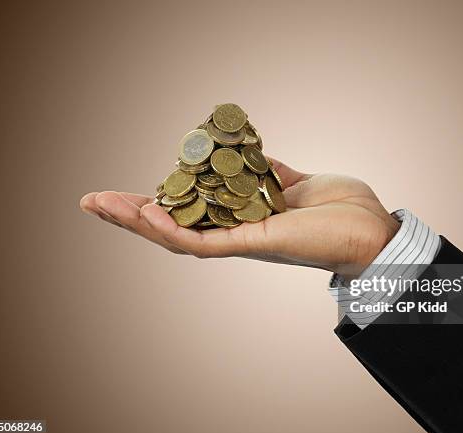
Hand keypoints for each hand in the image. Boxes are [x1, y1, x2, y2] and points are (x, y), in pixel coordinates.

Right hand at [79, 159, 400, 274]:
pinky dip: (174, 230)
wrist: (371, 229)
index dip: (155, 202)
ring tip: (104, 205)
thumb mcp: (294, 181)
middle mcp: (235, 234)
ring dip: (139, 222)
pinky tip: (149, 213)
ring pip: (178, 238)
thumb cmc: (338, 210)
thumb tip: (247, 156)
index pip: (189, 212)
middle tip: (92, 201)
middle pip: (173, 227)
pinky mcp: (253, 245)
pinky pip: (205, 243)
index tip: (124, 190)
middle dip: (131, 215)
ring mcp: (241, 243)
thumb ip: (266, 174)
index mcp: (242, 219)